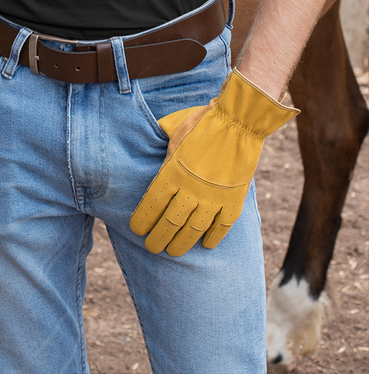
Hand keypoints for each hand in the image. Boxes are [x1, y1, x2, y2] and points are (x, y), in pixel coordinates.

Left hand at [130, 68, 297, 255]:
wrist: (238, 123)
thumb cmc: (203, 122)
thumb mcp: (174, 130)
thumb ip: (163, 145)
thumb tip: (151, 139)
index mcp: (172, 173)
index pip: (151, 205)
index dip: (143, 220)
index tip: (137, 229)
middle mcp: (190, 191)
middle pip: (169, 223)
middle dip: (158, 238)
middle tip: (152, 247)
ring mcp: (213, 199)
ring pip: (193, 231)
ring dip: (181, 243)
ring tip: (173, 251)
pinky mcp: (233, 202)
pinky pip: (221, 227)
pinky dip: (213, 238)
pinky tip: (205, 245)